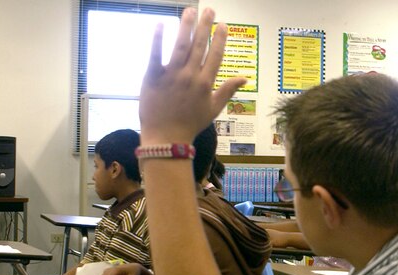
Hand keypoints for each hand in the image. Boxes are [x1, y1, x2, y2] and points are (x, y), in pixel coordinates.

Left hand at [139, 7, 246, 144]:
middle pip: (199, 45)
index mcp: (205, 83)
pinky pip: (155, 54)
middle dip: (205, 25)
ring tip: (190, 11)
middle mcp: (190, 76)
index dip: (219, 38)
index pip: (215, 55)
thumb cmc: (190, 124)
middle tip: (209, 9)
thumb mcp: (214, 109)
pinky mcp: (153, 76)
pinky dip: (157, 39)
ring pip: (180, 45)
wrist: (166, 138)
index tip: (223, 24)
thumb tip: (245, 78)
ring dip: (186, 26)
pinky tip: (160, 24)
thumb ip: (228, 90)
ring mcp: (171, 75)